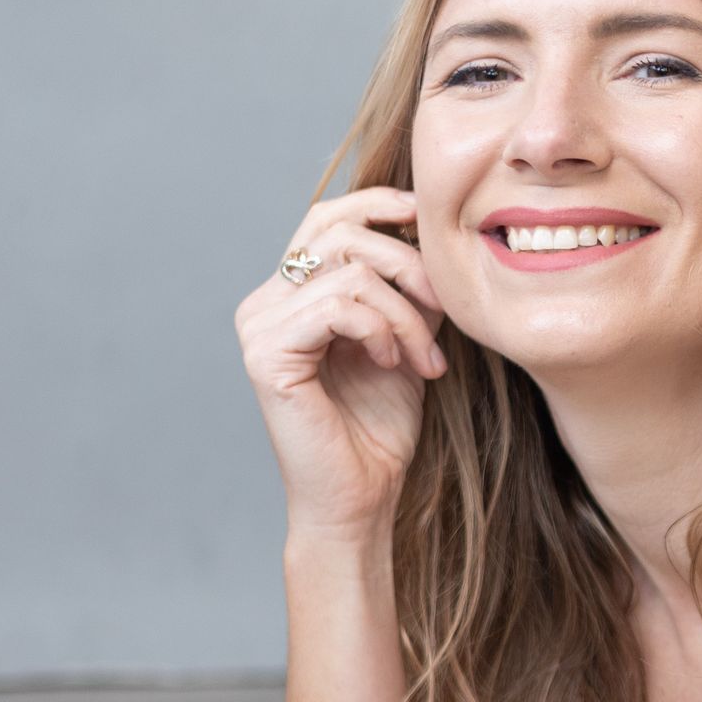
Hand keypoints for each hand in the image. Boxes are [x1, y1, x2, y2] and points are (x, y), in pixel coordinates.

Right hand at [234, 186, 448, 535]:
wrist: (362, 497)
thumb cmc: (380, 428)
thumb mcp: (404, 339)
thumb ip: (406, 290)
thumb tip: (428, 233)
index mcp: (290, 295)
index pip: (326, 219)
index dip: (376, 205)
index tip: (425, 216)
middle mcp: (264, 303)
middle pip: (337, 231)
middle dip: (405, 263)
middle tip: (442, 310)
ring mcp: (259, 326)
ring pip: (348, 271)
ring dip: (405, 313)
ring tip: (424, 358)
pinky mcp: (266, 354)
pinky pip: (337, 306)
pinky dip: (381, 329)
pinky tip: (395, 363)